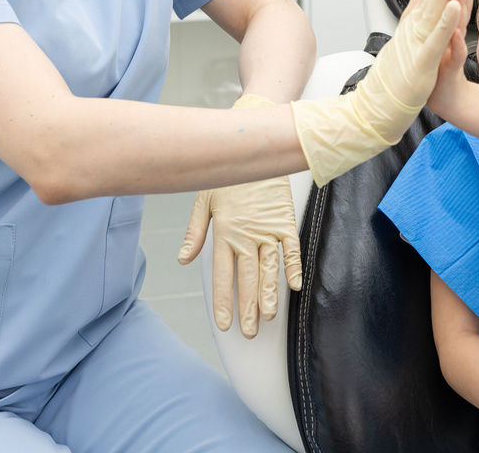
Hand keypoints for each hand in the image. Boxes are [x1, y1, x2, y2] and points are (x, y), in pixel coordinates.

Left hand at [178, 93, 301, 338]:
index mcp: (223, 233)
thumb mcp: (202, 200)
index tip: (226, 323)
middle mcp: (246, 236)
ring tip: (269, 317)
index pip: (223, 275)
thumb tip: (183, 258)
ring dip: (269, 294)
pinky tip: (295, 286)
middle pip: (247, 279)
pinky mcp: (285, 220)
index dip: (225, 301)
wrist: (252, 147)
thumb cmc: (226, 174)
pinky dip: (293, 267)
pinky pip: (291, 248)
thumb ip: (195, 232)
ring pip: (269, 269)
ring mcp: (267, 229)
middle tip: (248, 331)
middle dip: (247, 308)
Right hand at [293, 0, 468, 184]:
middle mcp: (417, 26)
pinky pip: (436, 39)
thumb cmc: (397, 78)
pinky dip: (445, 22)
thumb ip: (418, 13)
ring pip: (435, 6)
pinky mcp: (422, 62)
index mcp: (419, 21)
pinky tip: (455, 5)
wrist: (378, 110)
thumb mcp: (412, 40)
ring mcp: (418, 42)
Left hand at [427, 0, 472, 121]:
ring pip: (457, 24)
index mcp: (446, 22)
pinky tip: (453, 32)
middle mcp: (452, 31)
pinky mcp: (449, 68)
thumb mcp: (436, 32)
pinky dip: (454, 43)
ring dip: (460, 5)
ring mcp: (452, 49)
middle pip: (460, 2)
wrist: (446, 97)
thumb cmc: (440, 64)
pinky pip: (453, 54)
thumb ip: (440, 7)